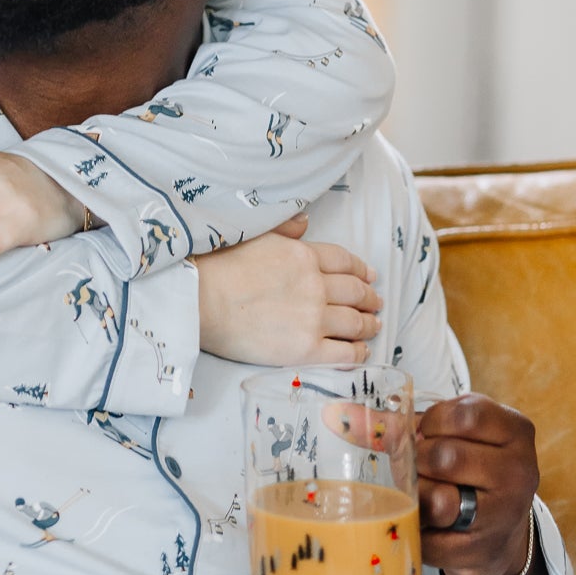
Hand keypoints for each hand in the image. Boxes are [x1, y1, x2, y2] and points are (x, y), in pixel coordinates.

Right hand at [195, 222, 381, 365]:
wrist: (199, 300)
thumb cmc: (218, 267)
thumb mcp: (254, 235)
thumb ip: (284, 230)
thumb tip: (305, 222)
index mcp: (304, 255)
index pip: (345, 262)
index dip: (361, 270)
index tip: (368, 276)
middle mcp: (315, 285)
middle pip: (355, 292)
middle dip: (369, 298)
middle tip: (375, 303)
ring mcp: (313, 318)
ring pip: (354, 322)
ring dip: (369, 325)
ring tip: (374, 326)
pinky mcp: (305, 349)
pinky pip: (343, 352)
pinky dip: (358, 352)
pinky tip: (361, 351)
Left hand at [416, 393, 539, 574]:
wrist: (498, 533)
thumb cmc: (467, 472)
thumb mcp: (451, 435)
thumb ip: (400, 423)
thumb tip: (337, 414)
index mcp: (516, 431)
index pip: (464, 415)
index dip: (432, 423)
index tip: (428, 434)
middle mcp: (519, 471)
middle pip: (445, 456)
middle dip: (418, 462)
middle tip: (420, 468)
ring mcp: (505, 514)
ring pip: (438, 500)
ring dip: (417, 497)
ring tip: (423, 494)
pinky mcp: (483, 550)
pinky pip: (430, 539)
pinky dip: (416, 531)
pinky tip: (425, 524)